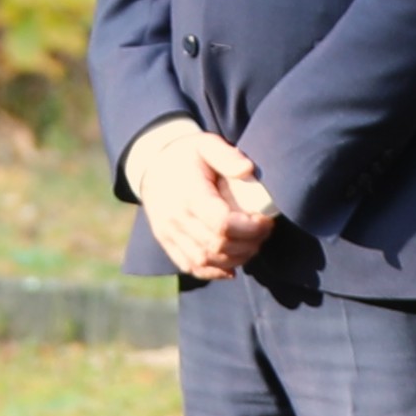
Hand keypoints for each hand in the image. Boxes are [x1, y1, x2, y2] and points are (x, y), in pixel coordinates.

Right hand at [127, 120, 273, 281]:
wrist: (150, 164)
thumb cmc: (186, 154)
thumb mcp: (205, 143)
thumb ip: (227, 155)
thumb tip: (248, 169)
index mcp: (189, 194)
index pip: (222, 224)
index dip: (249, 228)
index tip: (265, 221)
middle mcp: (175, 218)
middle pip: (217, 245)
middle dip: (248, 244)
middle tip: (263, 233)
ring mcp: (168, 233)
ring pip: (205, 260)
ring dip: (235, 259)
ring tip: (252, 245)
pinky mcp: (166, 242)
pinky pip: (190, 266)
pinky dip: (214, 272)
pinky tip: (232, 267)